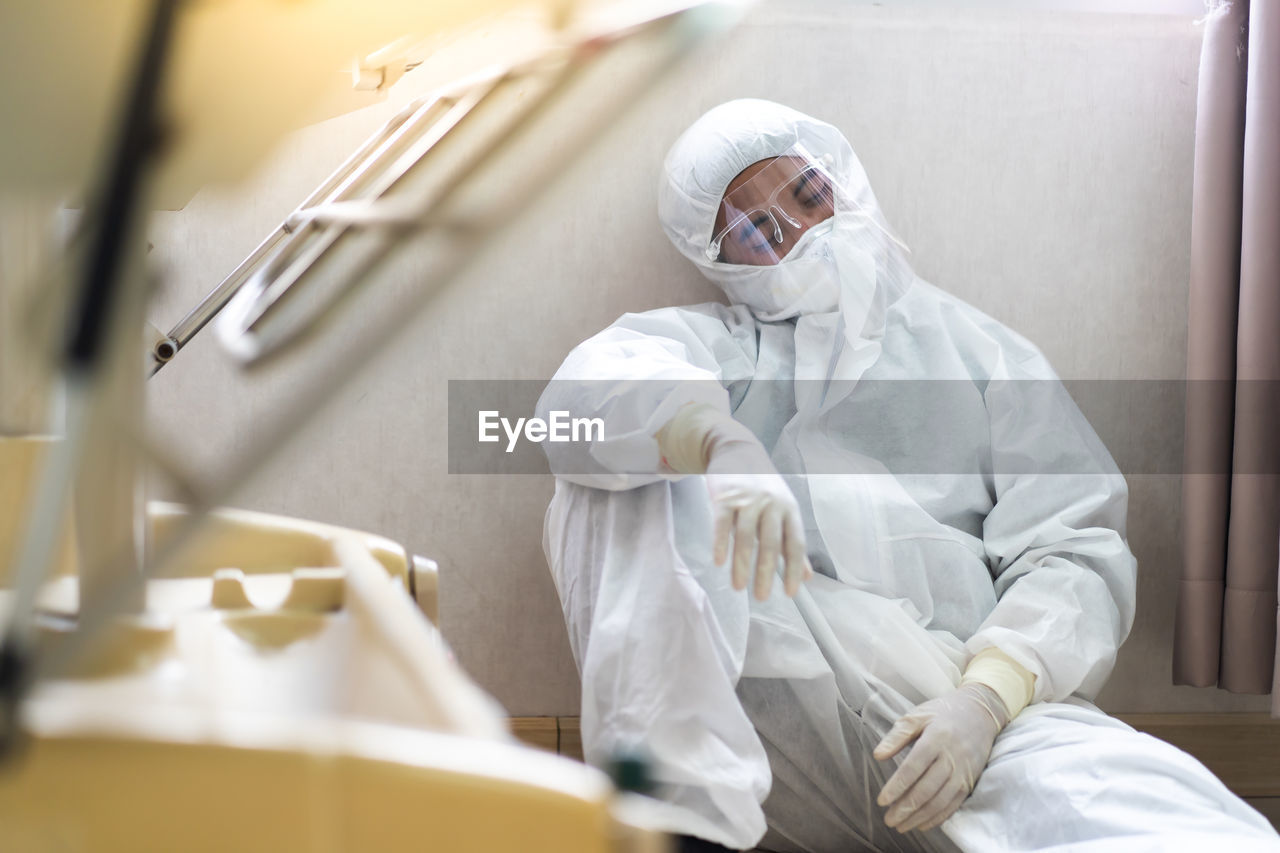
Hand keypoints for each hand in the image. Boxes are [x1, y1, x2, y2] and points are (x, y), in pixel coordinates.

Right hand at [704, 435, 811, 600]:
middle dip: (765, 573)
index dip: (794, 569)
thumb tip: (807, 575)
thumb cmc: (762, 485)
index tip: (789, 593)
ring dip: (741, 565)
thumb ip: (792, 542)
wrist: (736, 448)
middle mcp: (771, 504)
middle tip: (762, 597)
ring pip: (745, 538)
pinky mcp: (724, 496)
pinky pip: (722, 524)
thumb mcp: (783, 509)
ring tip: (738, 587)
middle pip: (770, 544)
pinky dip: (720, 544)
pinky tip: (719, 563)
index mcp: (789, 509)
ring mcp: (748, 499)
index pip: (794, 544)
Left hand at [872, 682, 1009, 833]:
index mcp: (936, 738)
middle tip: (888, 820)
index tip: (882, 801)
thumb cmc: (943, 713)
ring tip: (901, 825)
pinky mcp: (970, 781)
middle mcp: (952, 757)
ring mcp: (963, 771)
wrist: (980, 712)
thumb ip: (897, 736)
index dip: (897, 786)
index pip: (913, 768)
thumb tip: (877, 755)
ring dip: (919, 817)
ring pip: (940, 800)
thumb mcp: (917, 716)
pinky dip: (938, 817)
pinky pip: (954, 804)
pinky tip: (922, 824)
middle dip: (906, 808)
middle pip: (926, 789)